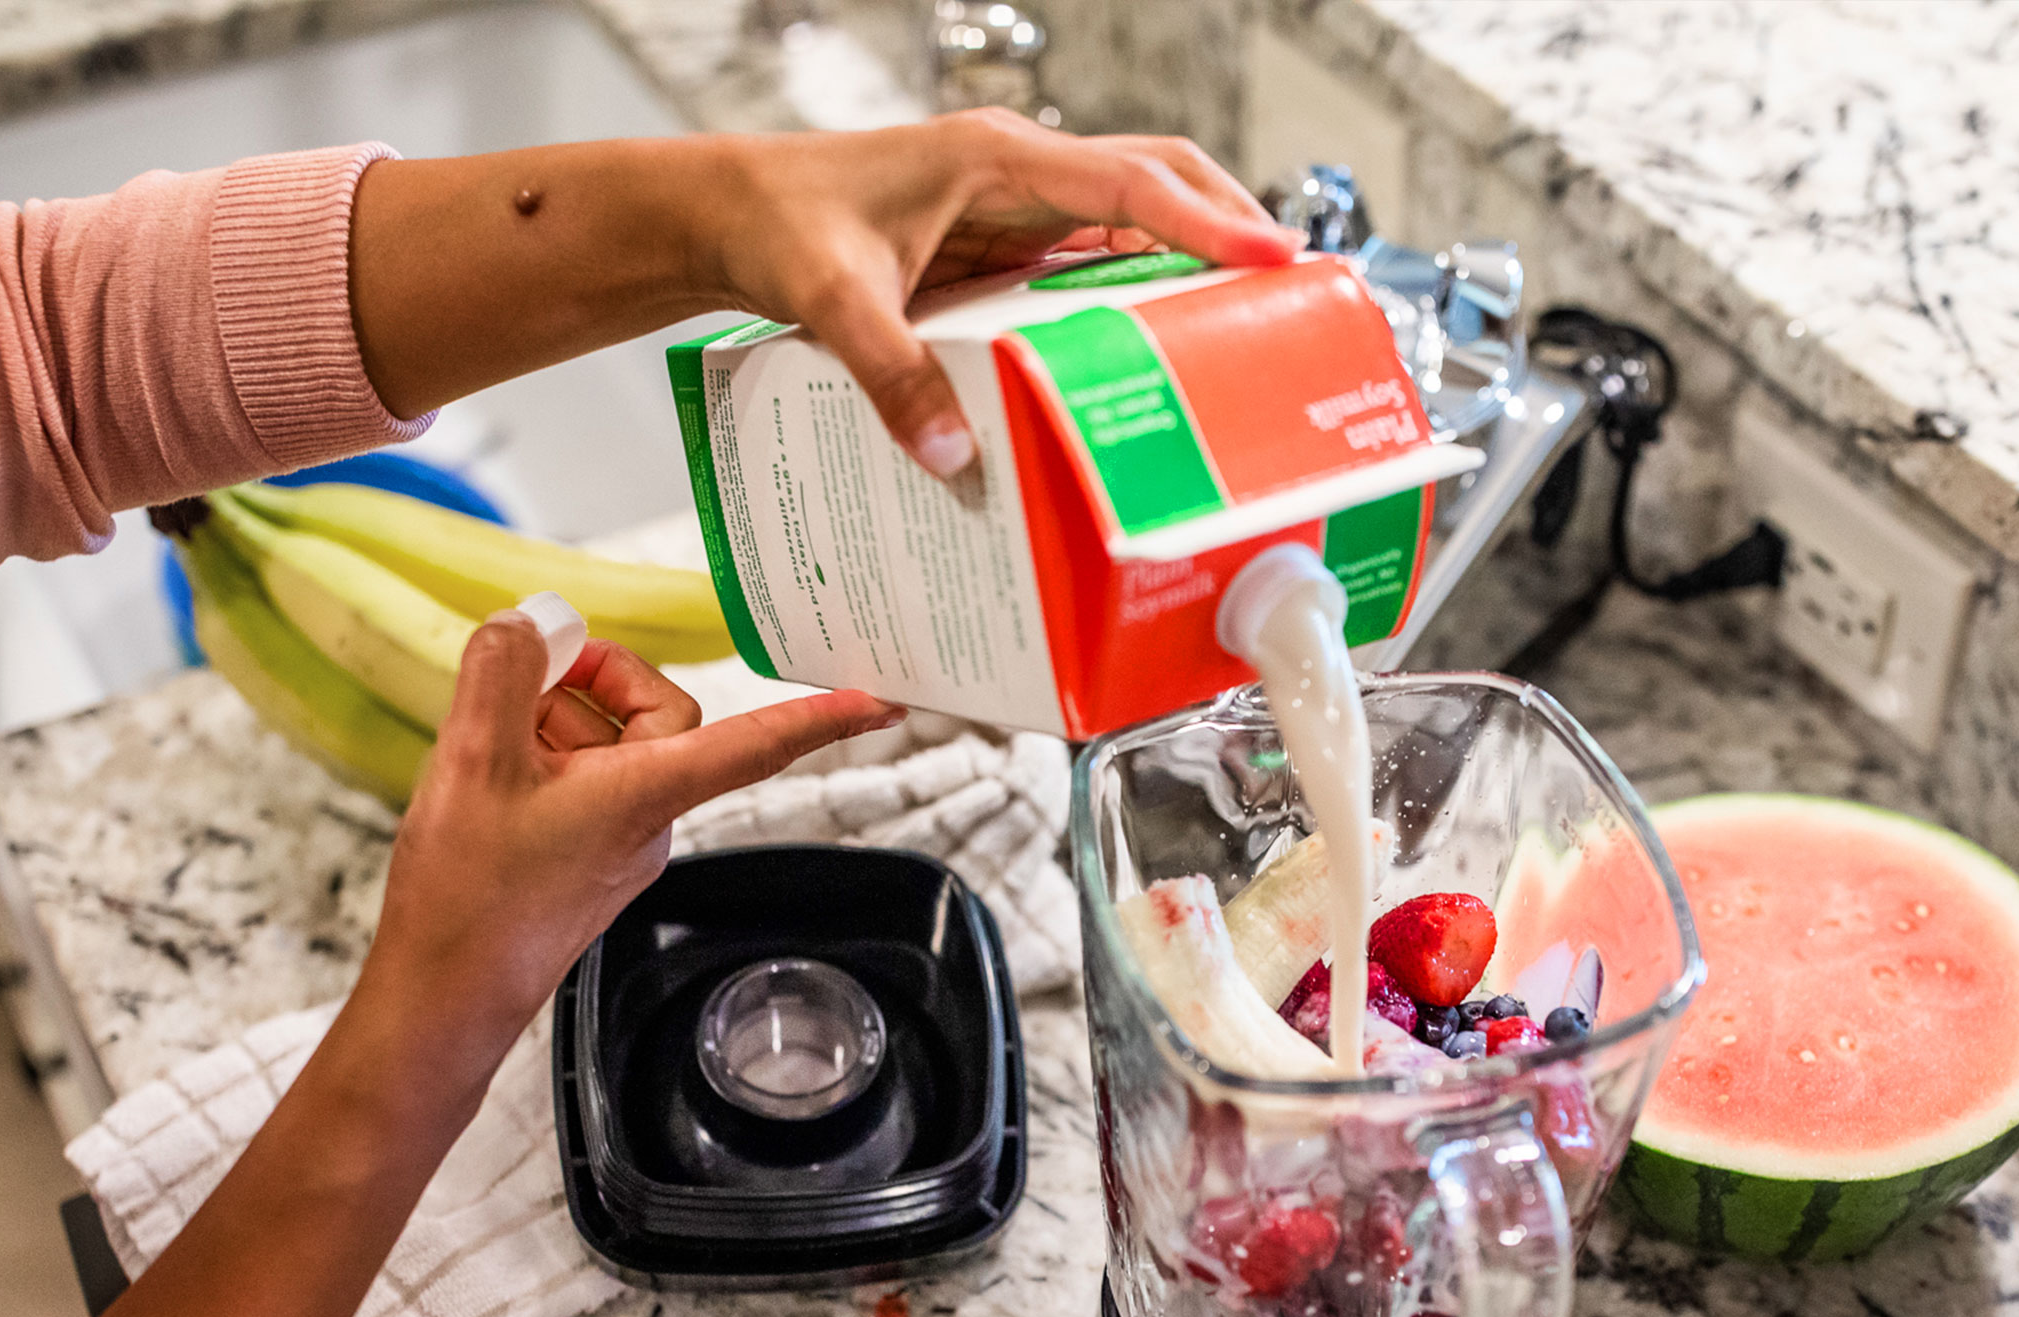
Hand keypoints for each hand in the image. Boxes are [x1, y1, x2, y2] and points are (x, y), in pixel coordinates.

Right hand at [361, 612, 900, 1050]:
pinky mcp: (587, 851)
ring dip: (553, 719)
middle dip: (593, 681)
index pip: (755, 744)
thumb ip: (505, 673)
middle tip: (527, 679)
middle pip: (658, 712)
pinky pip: (581, 776)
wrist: (444, 993)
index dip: (820, 717)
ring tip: (490, 742)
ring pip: (611, 740)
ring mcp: (618, 836)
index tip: (878, 700)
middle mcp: (647, 816)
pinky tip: (489, 772)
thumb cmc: (470, 901)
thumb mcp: (473, 760)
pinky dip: (539, 755)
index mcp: (645, 793)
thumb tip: (531, 626)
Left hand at [700, 111, 1298, 478]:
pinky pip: (1091, 259)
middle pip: (1157, 181)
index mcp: (994, 157)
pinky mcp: (1001, 243)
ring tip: (1249, 329)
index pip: (1130, 182)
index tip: (1275, 259)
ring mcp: (1013, 204)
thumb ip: (891, 375)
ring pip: (1133, 218)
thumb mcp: (829, 301)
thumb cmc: (774, 226)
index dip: (1208, 221)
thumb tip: (954, 456)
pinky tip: (1154, 352)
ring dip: (1192, 262)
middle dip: (1229, 226)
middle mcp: (1017, 170)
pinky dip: (1136, 294)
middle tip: (1294, 292)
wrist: (724, 215)